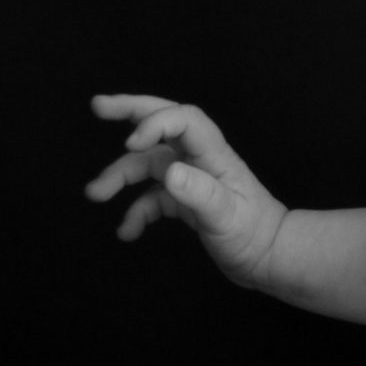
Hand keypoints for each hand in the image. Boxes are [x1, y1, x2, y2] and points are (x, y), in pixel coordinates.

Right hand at [84, 94, 288, 287]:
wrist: (271, 259)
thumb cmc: (256, 235)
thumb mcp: (227, 216)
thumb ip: (200, 194)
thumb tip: (170, 173)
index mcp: (214, 155)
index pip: (183, 119)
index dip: (154, 122)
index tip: (130, 144)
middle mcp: (200, 161)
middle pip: (162, 124)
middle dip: (129, 112)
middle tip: (97, 106)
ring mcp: (191, 179)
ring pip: (147, 165)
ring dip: (118, 176)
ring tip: (95, 194)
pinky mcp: (184, 201)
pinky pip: (151, 198)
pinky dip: (135, 211)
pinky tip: (126, 232)